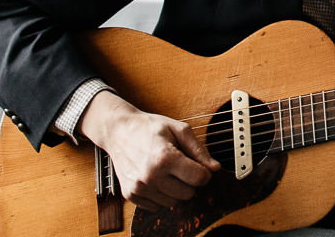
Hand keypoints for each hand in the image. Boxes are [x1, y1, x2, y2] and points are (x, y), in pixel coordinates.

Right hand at [78, 91, 218, 209]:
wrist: (119, 131)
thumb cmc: (151, 128)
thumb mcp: (179, 129)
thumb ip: (199, 150)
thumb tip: (215, 168)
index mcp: (165, 158)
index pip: (198, 179)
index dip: (205, 173)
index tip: (201, 166)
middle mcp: (150, 176)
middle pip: (188, 193)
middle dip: (190, 181)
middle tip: (182, 167)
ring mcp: (139, 187)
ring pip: (173, 202)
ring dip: (176, 189)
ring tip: (168, 171)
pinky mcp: (130, 194)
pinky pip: (156, 206)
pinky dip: (161, 195)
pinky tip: (157, 179)